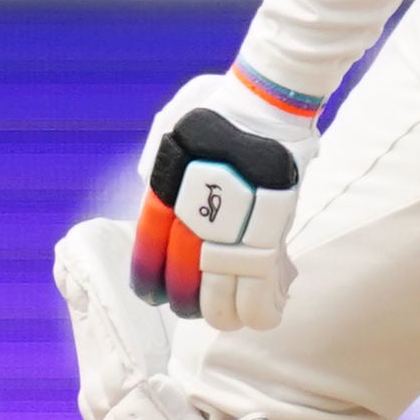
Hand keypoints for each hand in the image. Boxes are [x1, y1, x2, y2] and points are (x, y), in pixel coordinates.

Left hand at [130, 72, 319, 330]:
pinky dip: (261, 310)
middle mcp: (195, 217)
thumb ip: (161, 163)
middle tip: (195, 306)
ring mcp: (234, 228)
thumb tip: (157, 186)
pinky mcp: (270, 233)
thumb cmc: (219, 108)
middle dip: (188, 303)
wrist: (267, 100)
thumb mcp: (170, 130)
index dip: (149, 278)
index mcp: (166, 192)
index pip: (149, 250)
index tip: (152, 293)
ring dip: (223, 314)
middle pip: (184, 281)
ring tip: (228, 317)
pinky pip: (262, 287)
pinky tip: (261, 318)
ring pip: (221, 294)